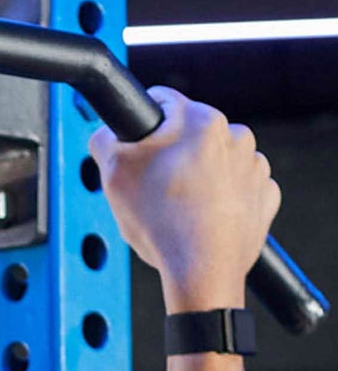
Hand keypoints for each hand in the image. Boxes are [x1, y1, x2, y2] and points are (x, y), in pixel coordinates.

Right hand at [89, 88, 280, 311]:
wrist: (202, 268)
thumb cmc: (162, 222)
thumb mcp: (112, 174)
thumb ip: (105, 139)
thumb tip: (108, 132)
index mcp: (200, 120)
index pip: (162, 102)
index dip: (141, 127)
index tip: (136, 150)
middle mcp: (235, 135)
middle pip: (190, 135)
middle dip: (170, 156)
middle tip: (152, 189)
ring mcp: (254, 166)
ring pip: (215, 162)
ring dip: (198, 178)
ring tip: (177, 209)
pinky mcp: (264, 194)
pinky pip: (237, 187)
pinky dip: (221, 199)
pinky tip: (202, 218)